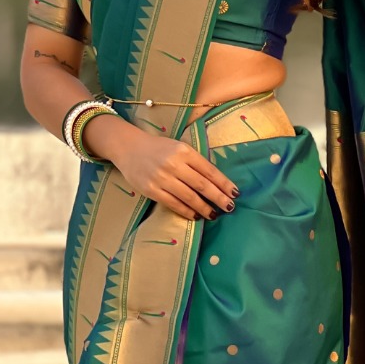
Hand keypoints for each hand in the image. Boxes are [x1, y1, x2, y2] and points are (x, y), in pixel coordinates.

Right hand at [103, 125, 238, 219]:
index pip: (209, 170)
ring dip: (204, 207)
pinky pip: (173, 203)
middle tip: (230, 207)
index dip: (224, 183)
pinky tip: (196, 215)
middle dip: (219, 198)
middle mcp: (174, 164)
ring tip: (214, 214)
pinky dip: (187, 211)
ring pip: (189, 197)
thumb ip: (195, 162)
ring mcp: (162, 178)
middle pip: (202, 185)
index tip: (235, 193)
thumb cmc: (159, 148)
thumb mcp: (179, 148)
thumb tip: (217, 182)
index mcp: (184, 151)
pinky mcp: (151, 190)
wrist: (129, 148)